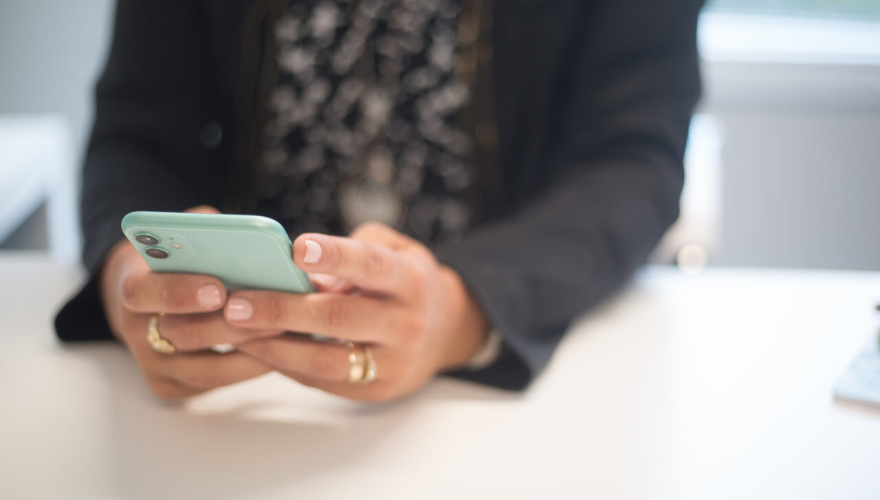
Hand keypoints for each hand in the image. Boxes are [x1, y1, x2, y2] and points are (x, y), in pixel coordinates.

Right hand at [99, 206, 280, 398]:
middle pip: (182, 335)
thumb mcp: (187, 237)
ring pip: (205, 368)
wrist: (154, 300)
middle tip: (273, 315)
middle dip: (230, 326)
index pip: (142, 293)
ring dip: (251, 351)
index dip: (179, 292)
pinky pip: (216, 382)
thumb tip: (248, 240)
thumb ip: (207, 235)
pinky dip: (251, 368)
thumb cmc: (182, 261)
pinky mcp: (171, 387)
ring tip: (287, 333)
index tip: (219, 289)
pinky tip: (282, 351)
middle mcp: (135, 330)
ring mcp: (153, 365)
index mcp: (133, 286)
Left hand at [226, 223, 488, 401]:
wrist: (444, 331)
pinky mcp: (378, 389)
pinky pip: (325, 380)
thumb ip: (354, 249)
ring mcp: (395, 362)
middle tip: (237, 302)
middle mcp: (408, 323)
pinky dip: (289, 365)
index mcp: (410, 280)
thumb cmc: (404, 282)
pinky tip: (261, 348)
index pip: (371, 265)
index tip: (295, 249)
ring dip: (275, 346)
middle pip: (339, 317)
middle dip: (282, 309)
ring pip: (327, 359)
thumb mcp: (394, 249)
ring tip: (236, 332)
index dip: (334, 255)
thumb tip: (302, 271)